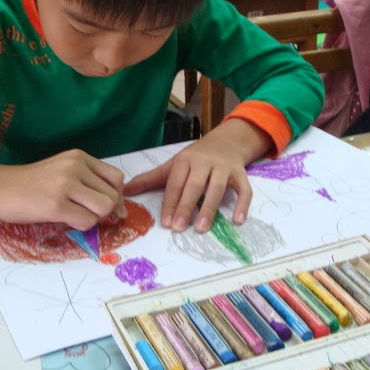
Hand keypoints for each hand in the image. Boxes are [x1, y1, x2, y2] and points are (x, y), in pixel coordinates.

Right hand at [0, 149, 126, 229]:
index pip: (116, 178)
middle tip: (87, 213)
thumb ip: (89, 183)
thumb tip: (119, 209)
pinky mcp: (56, 204)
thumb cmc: (31, 184)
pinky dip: (81, 225)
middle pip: (113, 196)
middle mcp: (75, 166)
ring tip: (76, 215)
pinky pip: (87, 221)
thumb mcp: (63, 172)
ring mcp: (66, 184)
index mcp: (79, 157)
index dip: (115, 196)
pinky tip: (65, 218)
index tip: (102, 206)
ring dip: (94, 218)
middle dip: (105, 211)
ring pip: (104, 208)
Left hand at [124, 121, 267, 232]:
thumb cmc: (194, 159)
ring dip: (210, 208)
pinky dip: (243, 204)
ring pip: (218, 188)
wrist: (225, 141)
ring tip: (201, 228)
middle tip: (179, 228)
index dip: (170, 202)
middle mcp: (204, 162)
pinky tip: (238, 221)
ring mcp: (224, 167)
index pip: (175, 183)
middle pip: (195, 185)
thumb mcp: (171, 166)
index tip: (165, 222)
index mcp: (184, 160)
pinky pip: (244, 189)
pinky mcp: (241, 173)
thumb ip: (149, 179)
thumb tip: (124, 191)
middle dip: (186, 207)